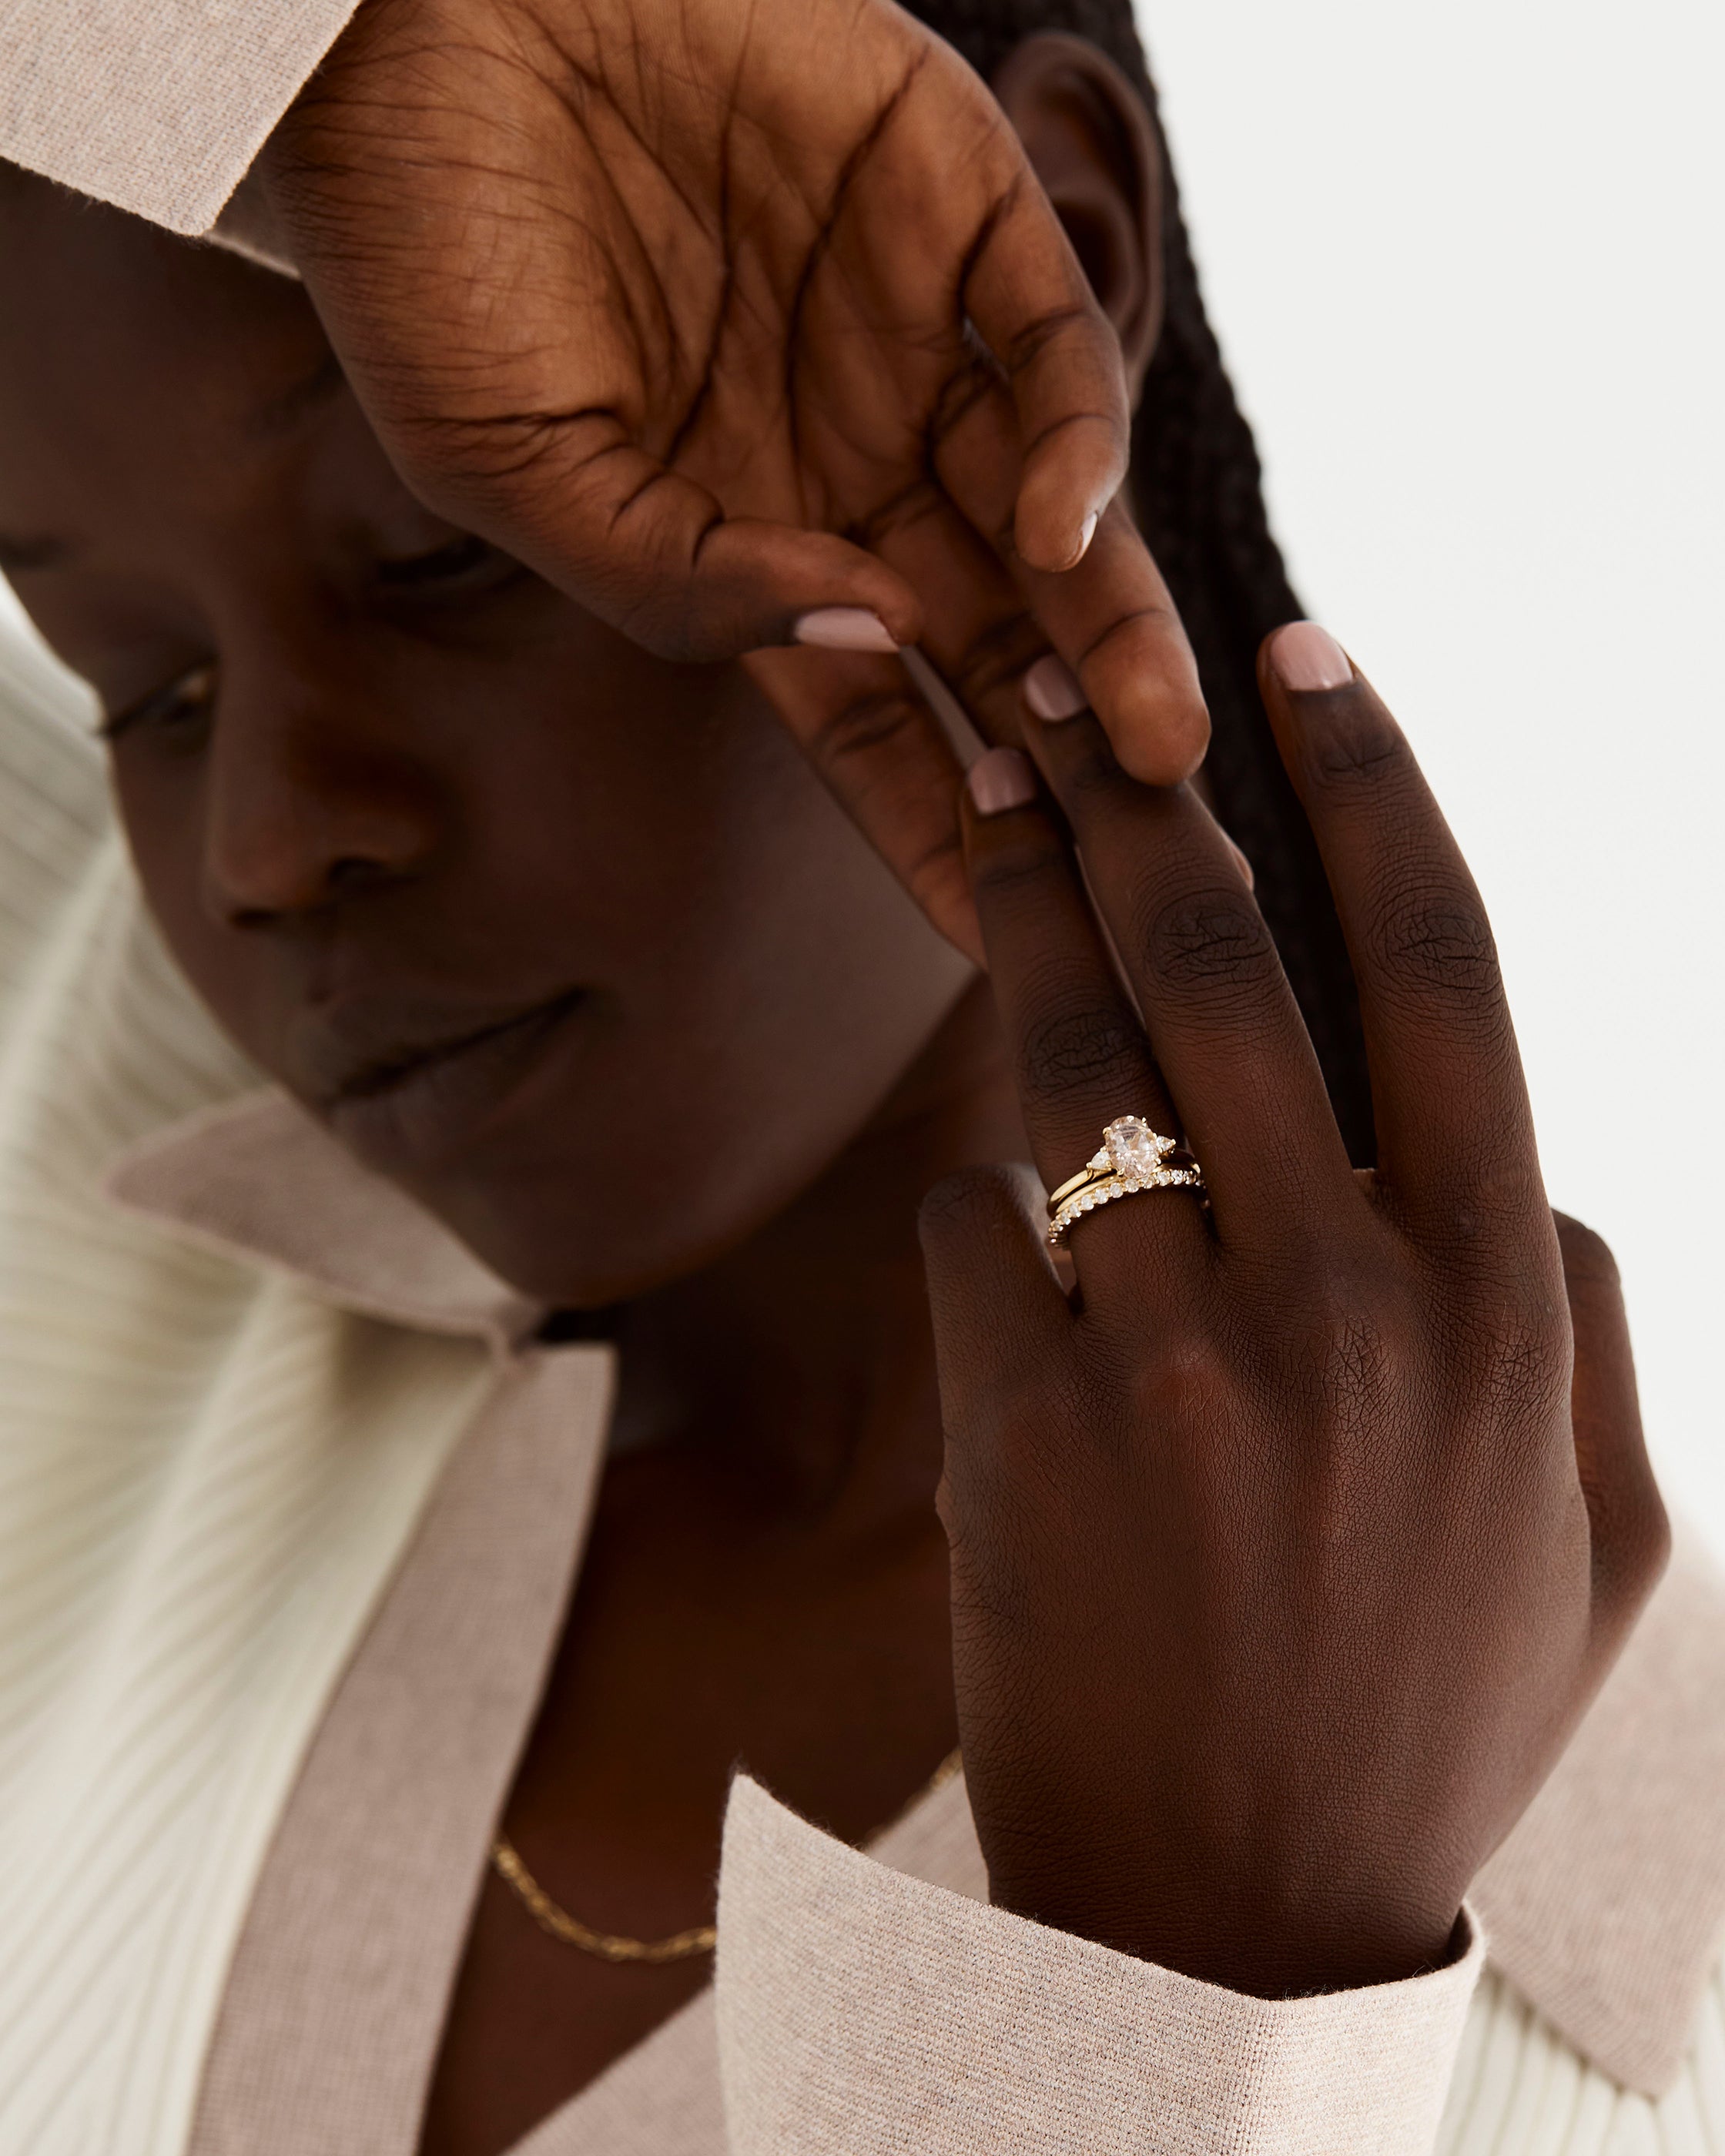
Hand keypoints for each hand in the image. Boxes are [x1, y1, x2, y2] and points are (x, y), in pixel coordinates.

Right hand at [258, 0, 1206, 952]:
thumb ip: (680, 586)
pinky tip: (1065, 530)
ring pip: (1055, 511)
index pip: (874, 720)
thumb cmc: (423, 257)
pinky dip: (1076, 434)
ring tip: (1151, 738)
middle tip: (1139, 846)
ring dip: (1110, 629)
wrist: (411, 20)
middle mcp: (851, 458)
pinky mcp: (955, 195)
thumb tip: (866, 645)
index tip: (1007, 938)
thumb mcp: (515, 475)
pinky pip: (1050, 338)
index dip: (942, 825)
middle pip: (994, 637)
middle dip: (1067, 747)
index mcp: (752, 543)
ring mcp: (911, 337)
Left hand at [919, 627, 1667, 1995]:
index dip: (1370, 784)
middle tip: (1050, 677)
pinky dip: (976, 1208)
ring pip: (1075, 1060)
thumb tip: (1524, 1170)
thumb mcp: (1595, 1536)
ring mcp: (1181, 1364)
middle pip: (1229, 965)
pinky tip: (987, 1217)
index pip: (1443, 970)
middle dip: (1132, 791)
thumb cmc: (1417, 1707)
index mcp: (1500, 1299)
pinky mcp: (1025, 1431)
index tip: (1301, 652)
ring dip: (1015, 909)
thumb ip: (1581, 1328)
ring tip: (966, 800)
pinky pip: (973, 1234)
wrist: (1228, 1915)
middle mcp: (1350, 1302)